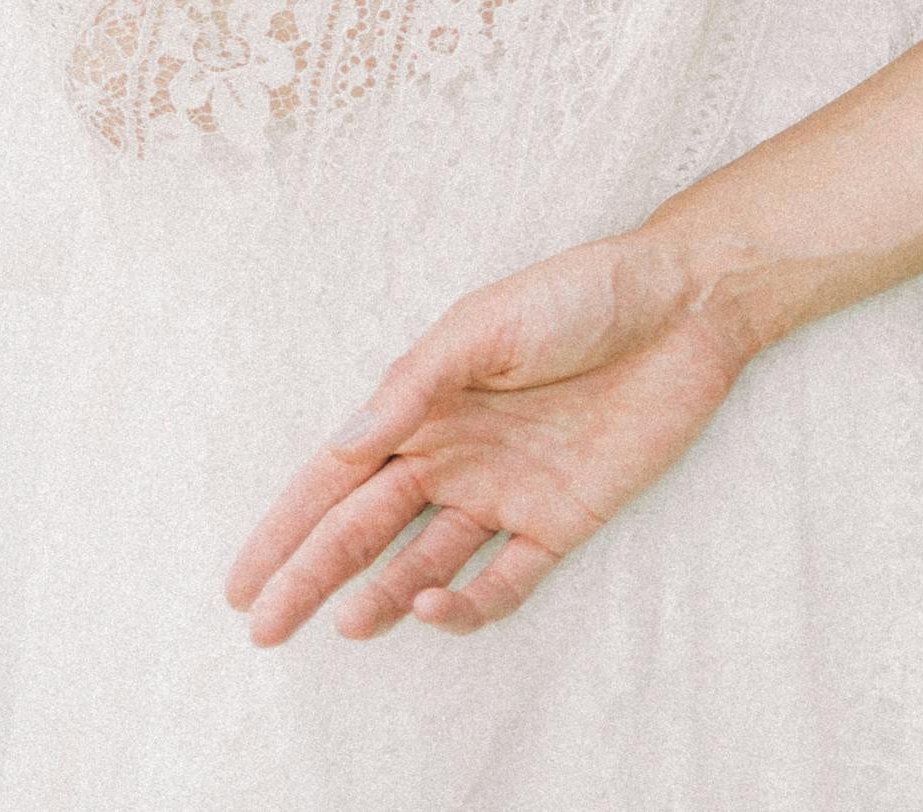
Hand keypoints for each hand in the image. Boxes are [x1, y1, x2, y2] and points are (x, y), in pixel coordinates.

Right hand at [227, 231, 745, 646]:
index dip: (286, 528)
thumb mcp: (484, 324)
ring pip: (425, 564)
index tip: (240, 582)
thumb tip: (341, 445)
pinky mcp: (561, 520)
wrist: (683, 306)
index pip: (337, 477)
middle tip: (266, 628)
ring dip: (385, 596)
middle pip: (367, 530)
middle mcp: (455, 455)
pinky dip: (468, 603)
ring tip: (349, 625)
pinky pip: (505, 579)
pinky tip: (436, 606)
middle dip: (313, 576)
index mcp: (425, 403)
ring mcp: (506, 492)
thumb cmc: (579, 295)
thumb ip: (412, 387)